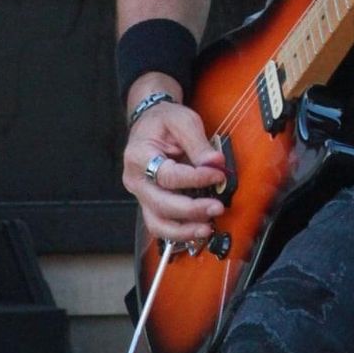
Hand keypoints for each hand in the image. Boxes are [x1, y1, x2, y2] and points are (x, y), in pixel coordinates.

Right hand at [122, 99, 227, 243]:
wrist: (149, 123)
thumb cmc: (164, 121)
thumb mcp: (183, 121)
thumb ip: (199, 143)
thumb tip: (216, 164)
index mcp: (139, 156)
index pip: (168, 175)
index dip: (195, 179)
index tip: (218, 175)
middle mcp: (135, 180)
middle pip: (161, 205)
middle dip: (191, 210)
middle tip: (217, 207)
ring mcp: (141, 195)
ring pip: (157, 223)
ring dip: (184, 230)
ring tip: (207, 228)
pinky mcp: (149, 204)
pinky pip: (161, 225)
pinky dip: (180, 232)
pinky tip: (198, 229)